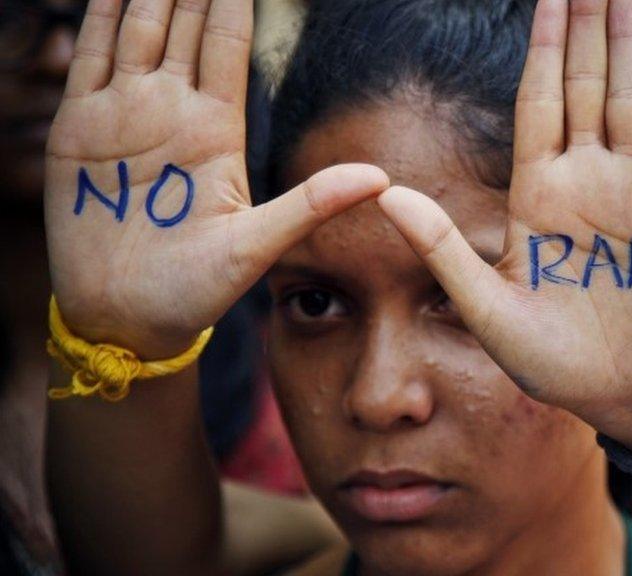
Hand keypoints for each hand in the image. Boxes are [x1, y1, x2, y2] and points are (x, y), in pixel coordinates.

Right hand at [45, 0, 388, 358]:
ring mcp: (126, 115)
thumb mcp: (258, 246)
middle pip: (182, 25)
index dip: (231, 0)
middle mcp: (173, 111)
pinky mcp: (80, 129)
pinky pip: (90, 59)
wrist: (128, 318)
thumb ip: (312, 204)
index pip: (226, 44)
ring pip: (137, 30)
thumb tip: (381, 179)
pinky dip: (98, 17)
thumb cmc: (196, 290)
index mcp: (217, 129)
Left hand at [378, 0, 631, 457]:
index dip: (541, 48)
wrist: (625, 393)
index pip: (539, 102)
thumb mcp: (488, 311)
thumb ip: (443, 250)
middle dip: (584, 28)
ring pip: (630, 102)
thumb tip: (386, 193)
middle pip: (584, 87)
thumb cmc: (554, 362)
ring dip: (625, 48)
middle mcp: (586, 181)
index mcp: (539, 195)